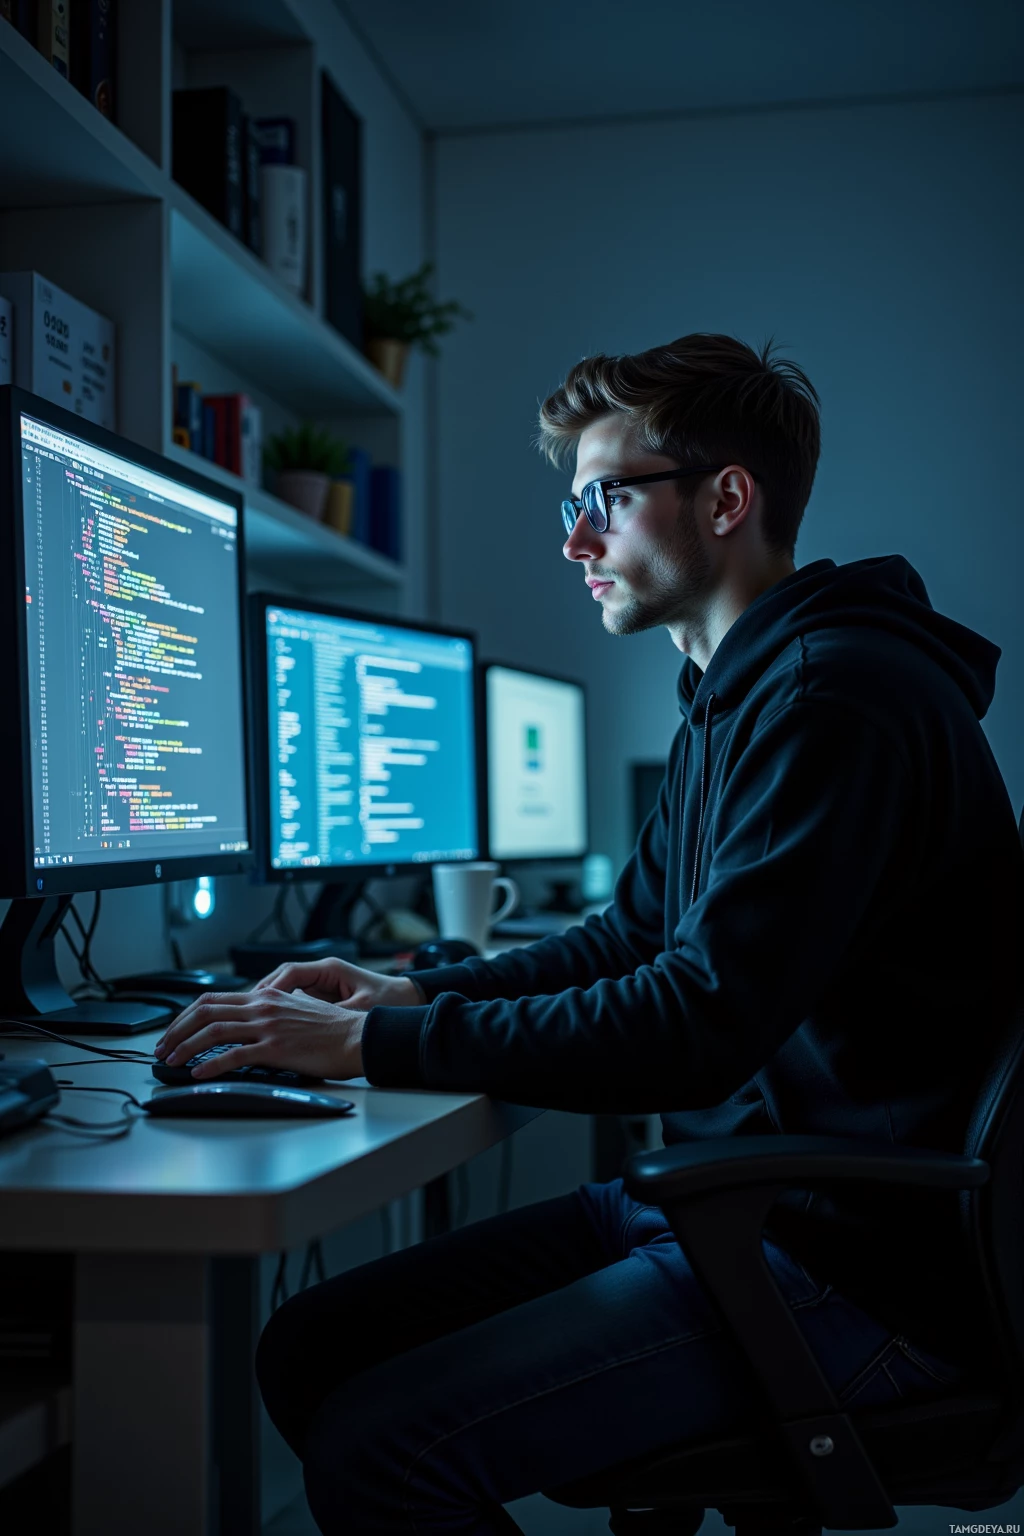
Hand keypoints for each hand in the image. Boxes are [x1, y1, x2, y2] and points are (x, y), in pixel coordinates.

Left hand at [153, 989, 365, 1080]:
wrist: (357, 1037)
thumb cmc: (334, 1028)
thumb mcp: (299, 1008)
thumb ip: (273, 1010)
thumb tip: (253, 1018)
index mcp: (266, 996)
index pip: (213, 999)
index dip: (186, 1015)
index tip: (173, 1031)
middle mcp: (263, 1006)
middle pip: (205, 1011)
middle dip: (176, 1030)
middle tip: (162, 1047)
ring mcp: (268, 1027)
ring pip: (213, 1031)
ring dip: (185, 1046)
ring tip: (171, 1061)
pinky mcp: (276, 1048)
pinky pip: (234, 1055)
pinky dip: (211, 1064)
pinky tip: (199, 1072)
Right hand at [253, 957, 422, 1011]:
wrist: (408, 1001)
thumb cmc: (390, 1001)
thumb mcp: (361, 1009)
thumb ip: (334, 1014)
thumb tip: (308, 1026)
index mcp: (330, 969)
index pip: (290, 972)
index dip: (270, 988)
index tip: (257, 1003)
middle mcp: (322, 974)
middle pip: (281, 980)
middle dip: (261, 996)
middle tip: (244, 1013)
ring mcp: (321, 985)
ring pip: (284, 991)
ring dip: (267, 1004)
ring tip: (250, 1021)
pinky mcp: (323, 998)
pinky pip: (295, 1001)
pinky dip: (281, 1012)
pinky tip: (270, 1027)